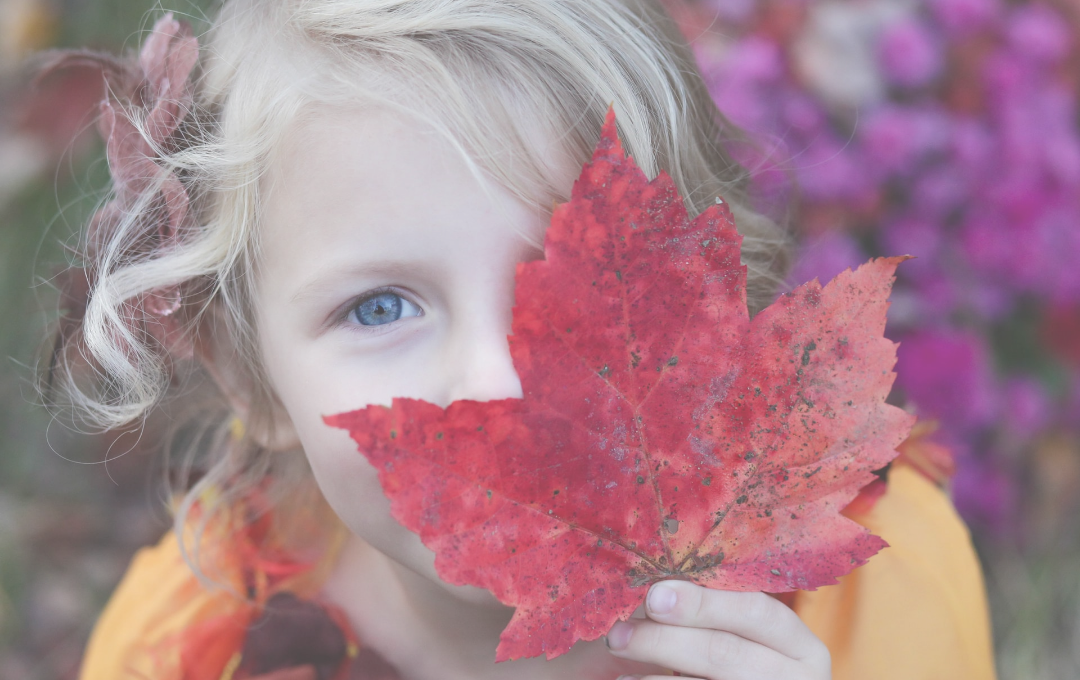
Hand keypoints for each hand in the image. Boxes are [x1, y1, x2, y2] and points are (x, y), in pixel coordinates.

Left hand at [604, 580, 830, 679]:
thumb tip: (658, 584)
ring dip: (653, 675)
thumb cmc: (742, 661)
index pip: (757, 612)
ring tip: (618, 656)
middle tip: (618, 633)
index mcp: (801, 646)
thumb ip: (715, 610)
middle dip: (665, 639)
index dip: (704, 603)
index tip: (654, 595)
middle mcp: (796, 679)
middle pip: (726, 653)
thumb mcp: (745, 636)